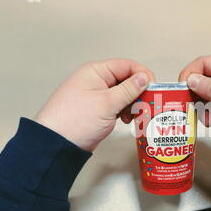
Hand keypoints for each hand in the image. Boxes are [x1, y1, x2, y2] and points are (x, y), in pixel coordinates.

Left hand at [36, 59, 154, 151]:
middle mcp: (96, 81)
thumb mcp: (107, 103)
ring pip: (124, 94)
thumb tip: (144, 78)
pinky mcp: (98, 109)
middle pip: (126, 80)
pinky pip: (117, 105)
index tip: (153, 88)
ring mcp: (97, 96)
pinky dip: (125, 111)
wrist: (57, 145)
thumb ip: (129, 89)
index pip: (127, 66)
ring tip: (134, 115)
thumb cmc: (75, 121)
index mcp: (96, 72)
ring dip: (132, 104)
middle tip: (146, 104)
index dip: (142, 75)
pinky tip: (126, 120)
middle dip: (138, 92)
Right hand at [179, 55, 210, 151]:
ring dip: (197, 106)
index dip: (190, 74)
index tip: (181, 89)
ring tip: (205, 118)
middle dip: (192, 93)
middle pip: (200, 78)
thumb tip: (190, 79)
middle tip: (190, 107)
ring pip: (200, 93)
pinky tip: (208, 122)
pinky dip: (203, 113)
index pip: (204, 63)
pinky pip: (206, 106)